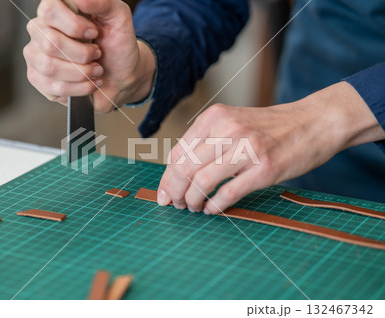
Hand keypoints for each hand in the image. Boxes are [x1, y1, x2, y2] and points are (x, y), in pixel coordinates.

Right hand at [23, 0, 155, 110]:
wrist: (122, 76)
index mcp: (56, 11)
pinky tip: (90, 83)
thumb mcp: (118, 17)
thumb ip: (102, 2)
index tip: (94, 32)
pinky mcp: (39, 79)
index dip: (74, 25)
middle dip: (82, 53)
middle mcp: (41, 31)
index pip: (49, 10)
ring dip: (82, 72)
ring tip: (96, 69)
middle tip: (97, 54)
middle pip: (50, 42)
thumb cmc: (117, 46)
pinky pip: (53, 86)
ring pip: (50, 66)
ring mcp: (36, 56)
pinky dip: (80, 87)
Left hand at [157, 82, 384, 213]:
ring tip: (193, 207)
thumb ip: (206, 142)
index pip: (178, 153)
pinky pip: (228, 193)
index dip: (167, 178)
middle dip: (175, 192)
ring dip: (192, 201)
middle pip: (185, 168)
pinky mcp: (265, 169)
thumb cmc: (268, 127)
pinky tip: (212, 210)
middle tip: (176, 204)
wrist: (312, 122)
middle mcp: (228, 130)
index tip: (165, 193)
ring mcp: (248, 149)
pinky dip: (214, 206)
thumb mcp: (232, 123)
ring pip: (202, 181)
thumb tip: (176, 173)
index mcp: (215, 117)